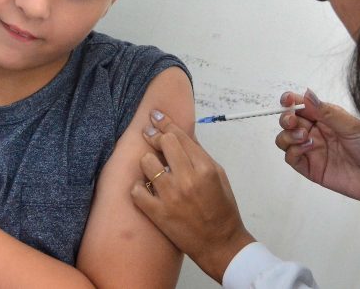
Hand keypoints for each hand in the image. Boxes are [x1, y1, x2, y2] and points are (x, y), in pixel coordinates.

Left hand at [131, 110, 254, 282]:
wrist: (220, 244)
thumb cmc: (222, 208)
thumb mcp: (219, 175)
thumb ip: (200, 153)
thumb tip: (183, 132)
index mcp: (205, 168)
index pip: (180, 136)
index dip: (164, 122)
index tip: (155, 115)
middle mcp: (187, 179)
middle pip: (163, 143)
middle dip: (154, 135)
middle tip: (148, 133)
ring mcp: (171, 196)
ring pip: (147, 162)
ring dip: (148, 161)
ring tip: (152, 166)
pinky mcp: (158, 213)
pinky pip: (137, 190)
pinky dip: (139, 187)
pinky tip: (145, 187)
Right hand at [276, 89, 359, 205]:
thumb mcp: (351, 126)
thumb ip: (326, 111)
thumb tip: (307, 94)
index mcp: (323, 118)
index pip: (300, 105)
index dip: (289, 101)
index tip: (287, 100)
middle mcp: (314, 132)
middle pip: (287, 121)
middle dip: (286, 119)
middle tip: (292, 121)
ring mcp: (310, 150)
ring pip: (284, 139)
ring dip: (288, 135)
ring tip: (305, 136)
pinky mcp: (309, 168)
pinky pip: (290, 158)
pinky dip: (293, 151)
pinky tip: (308, 147)